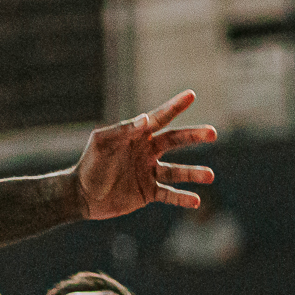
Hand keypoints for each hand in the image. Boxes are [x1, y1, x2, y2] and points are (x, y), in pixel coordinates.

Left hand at [73, 90, 215, 219]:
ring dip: (194, 172)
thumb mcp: (103, 143)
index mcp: (136, 136)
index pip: (159, 118)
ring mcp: (149, 172)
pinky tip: (195, 200)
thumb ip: (123, 130)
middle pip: (175, 140)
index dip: (174, 106)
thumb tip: (145, 119)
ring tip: (210, 175)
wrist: (81, 195)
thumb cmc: (90, 164)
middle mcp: (146, 151)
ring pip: (177, 171)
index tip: (190, 94)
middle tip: (213, 132)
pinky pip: (169, 194)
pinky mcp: (148, 192)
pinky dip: (182, 198)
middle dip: (194, 136)